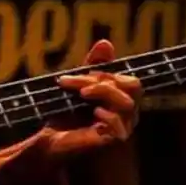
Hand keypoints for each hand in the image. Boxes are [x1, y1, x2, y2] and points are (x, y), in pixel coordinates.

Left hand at [40, 40, 141, 157]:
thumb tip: (106, 42)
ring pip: (127, 103)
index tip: (77, 73)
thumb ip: (93, 65)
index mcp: (122, 98)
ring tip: (81, 94)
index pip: (130, 80)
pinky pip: (120, 126)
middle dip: (103, 79)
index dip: (106, 72)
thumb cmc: (67, 110)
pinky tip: (94, 113)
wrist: (51, 136)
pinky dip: (108, 116)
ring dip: (101, 92)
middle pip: (133, 87)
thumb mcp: (78, 83)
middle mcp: (128, 113)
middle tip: (76, 83)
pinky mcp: (112, 141)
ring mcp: (122, 127)